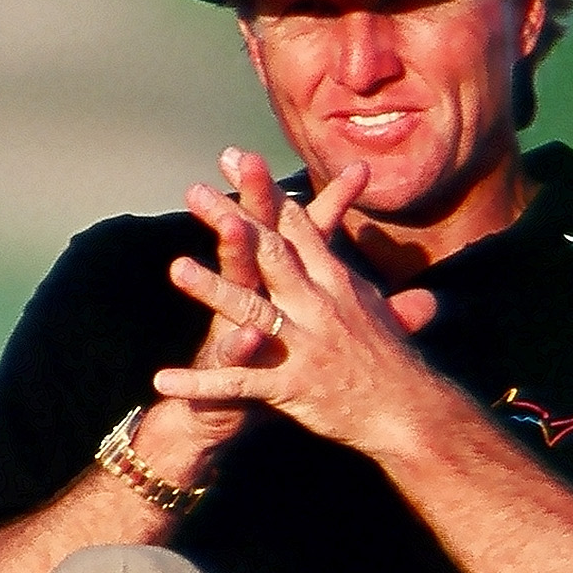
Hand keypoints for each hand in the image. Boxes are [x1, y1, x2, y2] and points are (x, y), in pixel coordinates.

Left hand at [147, 167, 450, 459]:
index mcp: (336, 282)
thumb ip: (362, 282)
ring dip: (213, 289)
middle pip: (271, 255)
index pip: (296, 227)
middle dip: (232, 222)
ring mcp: (306, 345)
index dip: (264, 191)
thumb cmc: (394, 365)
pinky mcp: (293, 385)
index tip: (235, 158)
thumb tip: (370, 251)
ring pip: (252, 311)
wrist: (410, 414)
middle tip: (195, 191)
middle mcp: (320, 305)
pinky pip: (239, 384)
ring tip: (176, 268)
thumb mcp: (382, 313)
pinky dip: (200, 385)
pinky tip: (162, 381)